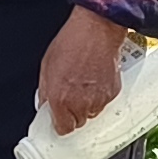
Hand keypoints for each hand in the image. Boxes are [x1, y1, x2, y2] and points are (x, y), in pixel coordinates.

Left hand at [39, 6, 130, 136]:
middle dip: (73, 112)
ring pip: (92, 113)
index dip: (60, 123)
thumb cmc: (72, 42)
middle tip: (71, 94)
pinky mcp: (112, 93)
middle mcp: (80, 104)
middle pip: (78, 123)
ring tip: (84, 84)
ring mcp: (98, 100)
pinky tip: (95, 79)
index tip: (59, 117)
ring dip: (87, 104)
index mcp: (60, 99)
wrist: (97, 29)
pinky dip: (100, 95)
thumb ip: (45, 91)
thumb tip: (45, 104)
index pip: (62, 129)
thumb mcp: (46, 66)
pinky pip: (104, 102)